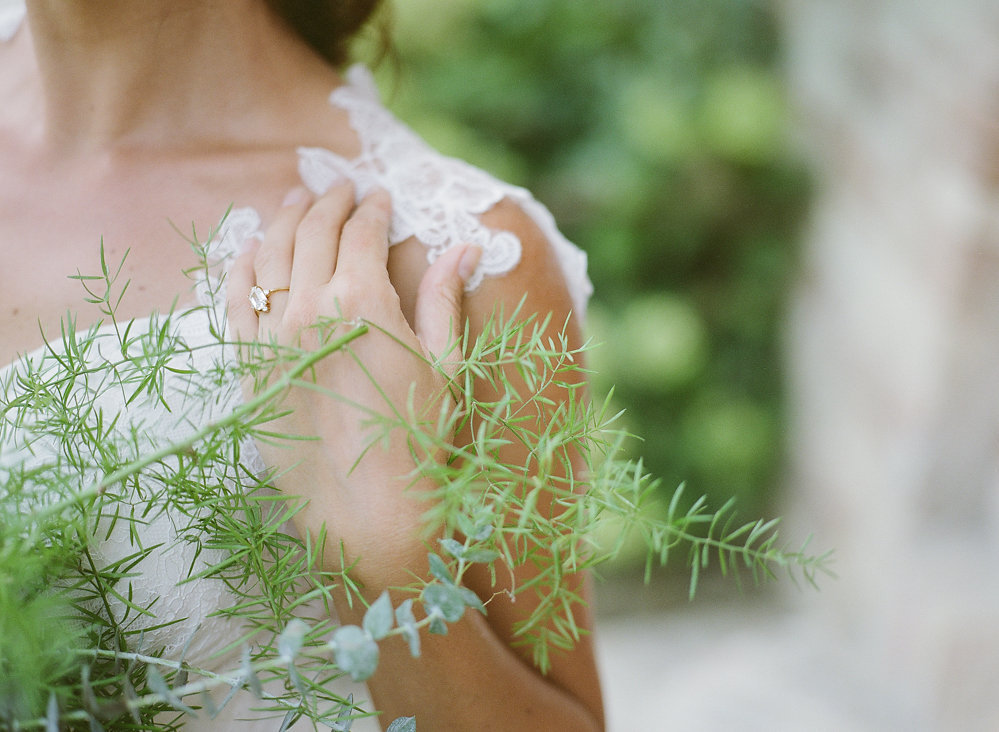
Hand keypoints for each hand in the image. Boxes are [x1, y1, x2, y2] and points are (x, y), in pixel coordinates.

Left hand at [226, 182, 480, 586]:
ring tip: (295, 200)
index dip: (373, 208)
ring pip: (267, 254)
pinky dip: (240, 264)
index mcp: (363, 301)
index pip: (362, 232)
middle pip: (312, 232)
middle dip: (329, 202)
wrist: (367, 509)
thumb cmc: (417, 439)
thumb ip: (444, 298)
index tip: (380, 197)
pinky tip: (249, 248)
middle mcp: (308, 307)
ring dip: (282, 219)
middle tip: (339, 186)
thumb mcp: (444, 364)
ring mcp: (270, 334)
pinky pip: (233, 298)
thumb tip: (464, 247)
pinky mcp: (247, 364)